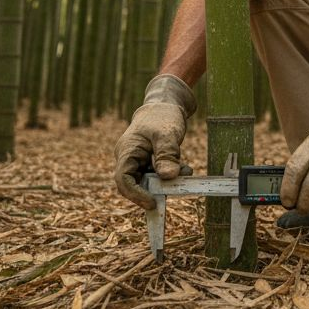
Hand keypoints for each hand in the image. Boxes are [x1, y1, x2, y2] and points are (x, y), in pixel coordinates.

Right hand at [112, 75, 196, 209]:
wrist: (164, 105)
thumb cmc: (163, 116)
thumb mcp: (167, 133)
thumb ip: (167, 155)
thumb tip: (168, 177)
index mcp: (127, 151)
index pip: (123, 180)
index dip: (136, 195)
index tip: (153, 203)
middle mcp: (128, 158)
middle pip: (134, 184)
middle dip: (154, 190)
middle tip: (175, 190)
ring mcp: (137, 161)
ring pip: (147, 182)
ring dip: (165, 182)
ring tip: (184, 172)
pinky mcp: (147, 163)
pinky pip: (155, 176)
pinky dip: (169, 175)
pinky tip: (184, 169)